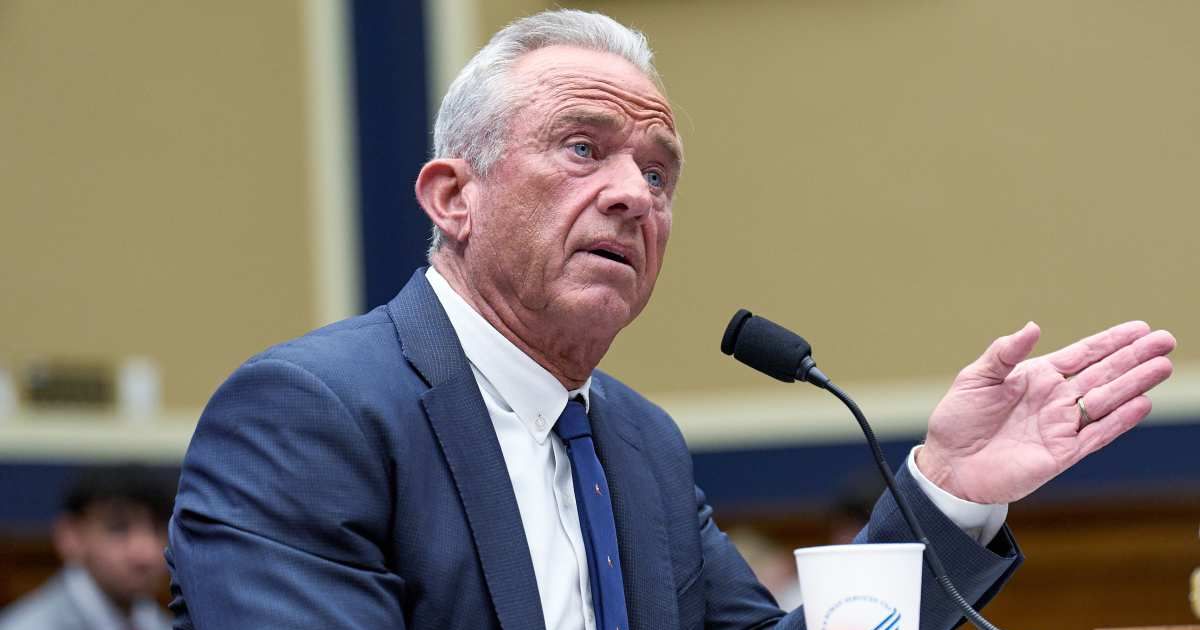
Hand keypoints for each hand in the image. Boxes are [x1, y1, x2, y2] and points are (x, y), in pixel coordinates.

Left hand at [917, 321, 1174, 503]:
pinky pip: (1097, 434)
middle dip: (1134, 357)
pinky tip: (1141, 403)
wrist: (949, 465)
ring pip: (1107, 400)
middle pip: (1103, 374)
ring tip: (1162, 366)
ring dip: (1134, 384)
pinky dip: (1119, 420)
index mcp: (1037, 378)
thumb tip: (1032, 327)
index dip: (1111, 341)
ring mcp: (1061, 426)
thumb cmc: (958, 420)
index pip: (1083, 355)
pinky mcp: (1062, 453)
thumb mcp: (976, 378)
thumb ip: (1004, 354)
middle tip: (1166, 340)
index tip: (1140, 327)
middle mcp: (1054, 399)